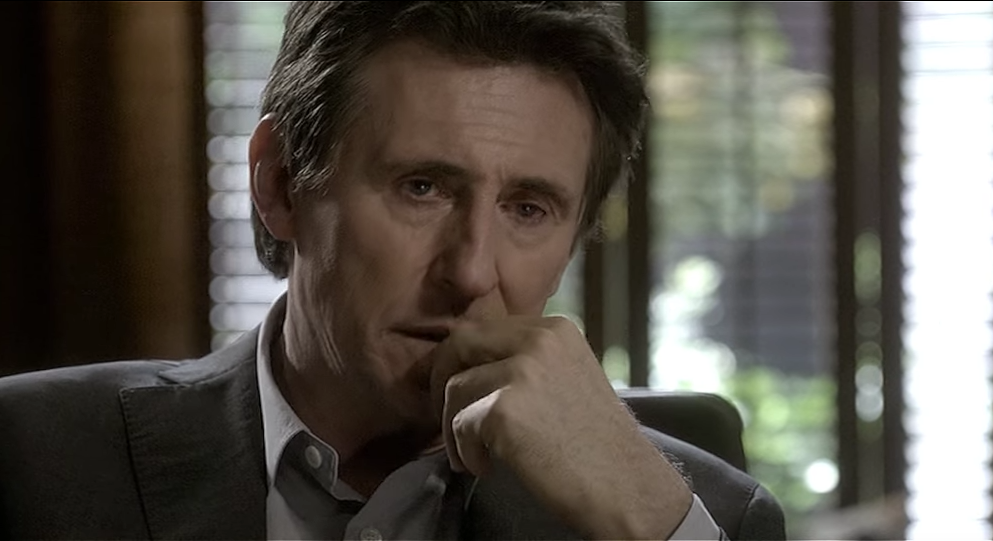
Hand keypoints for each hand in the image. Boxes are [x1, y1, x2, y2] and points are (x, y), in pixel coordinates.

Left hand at [427, 316, 692, 539]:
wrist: (627, 488)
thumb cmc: (597, 445)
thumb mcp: (568, 378)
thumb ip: (527, 363)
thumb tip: (470, 368)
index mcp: (555, 329)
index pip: (485, 329)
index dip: (463, 362)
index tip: (461, 394)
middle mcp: (539, 339)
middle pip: (461, 343)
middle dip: (443, 381)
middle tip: (451, 421)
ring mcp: (521, 371)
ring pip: (454, 388)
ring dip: (454, 429)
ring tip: (478, 457)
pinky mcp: (504, 409)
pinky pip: (459, 426)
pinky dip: (466, 453)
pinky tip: (489, 468)